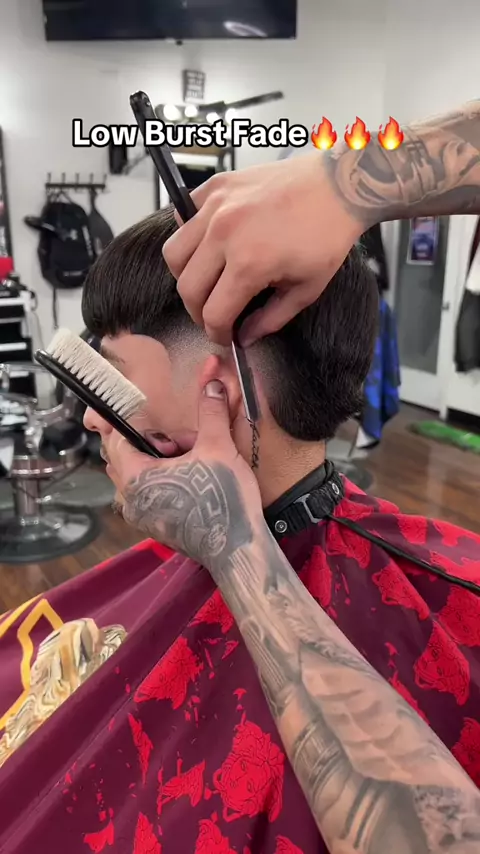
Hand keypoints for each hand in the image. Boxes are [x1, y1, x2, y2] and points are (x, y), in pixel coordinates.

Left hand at [102, 363, 262, 569]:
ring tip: (190, 463)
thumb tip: (212, 385)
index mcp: (137, 478)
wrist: (238, 548)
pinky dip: (166, 483)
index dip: (130, 423)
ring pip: (140, 479)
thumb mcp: (218, 447)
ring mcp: (145, 518)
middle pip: (126, 459)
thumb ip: (211, 412)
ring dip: (159, 465)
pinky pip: (151, 497)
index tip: (147, 415)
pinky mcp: (160, 528)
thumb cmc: (223, 502)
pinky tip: (194, 481)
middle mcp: (133, 500)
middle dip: (152, 445)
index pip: (114, 441)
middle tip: (181, 443)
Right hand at [163, 151, 364, 345]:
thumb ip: (271, 319)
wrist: (338, 185)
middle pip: (187, 288)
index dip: (217, 333)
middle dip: (198, 311)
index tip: (224, 336)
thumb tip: (244, 337)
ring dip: (185, 275)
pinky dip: (188, 235)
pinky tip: (208, 244)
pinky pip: (182, 216)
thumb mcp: (307, 289)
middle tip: (214, 314)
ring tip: (205, 280)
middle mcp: (224, 234)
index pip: (213, 313)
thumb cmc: (327, 236)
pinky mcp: (216, 186)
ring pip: (174, 252)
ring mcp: (216, 207)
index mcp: (249, 263)